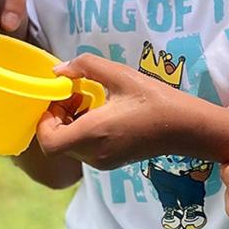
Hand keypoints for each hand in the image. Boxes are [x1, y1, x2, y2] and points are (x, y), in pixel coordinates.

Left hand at [34, 54, 194, 169]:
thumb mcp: (120, 74)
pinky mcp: (110, 162)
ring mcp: (102, 162)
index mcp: (93, 133)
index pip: (48, 142)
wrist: (184, 126)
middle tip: (72, 94)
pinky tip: (101, 113)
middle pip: (57, 144)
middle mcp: (93, 153)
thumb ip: (85, 66)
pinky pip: (84, 150)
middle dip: (57, 118)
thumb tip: (59, 70)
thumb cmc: (153, 98)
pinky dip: (82, 132)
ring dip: (70, 124)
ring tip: (88, 100)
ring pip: (70, 147)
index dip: (45, 121)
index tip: (58, 98)